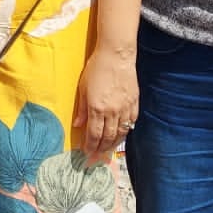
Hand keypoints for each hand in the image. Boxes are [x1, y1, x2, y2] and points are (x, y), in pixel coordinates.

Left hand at [75, 45, 138, 164]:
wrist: (116, 55)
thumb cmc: (96, 68)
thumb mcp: (83, 87)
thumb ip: (81, 109)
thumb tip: (77, 125)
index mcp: (97, 107)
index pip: (93, 134)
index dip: (90, 146)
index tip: (86, 153)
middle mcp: (112, 111)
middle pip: (107, 137)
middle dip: (100, 150)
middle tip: (96, 158)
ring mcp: (125, 108)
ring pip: (120, 133)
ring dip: (113, 144)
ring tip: (107, 151)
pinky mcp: (134, 103)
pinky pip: (131, 123)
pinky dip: (126, 132)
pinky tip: (121, 136)